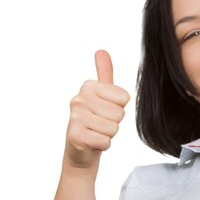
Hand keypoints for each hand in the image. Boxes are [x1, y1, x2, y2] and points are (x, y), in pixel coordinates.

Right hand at [64, 50, 130, 168]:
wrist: (81, 149)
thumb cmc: (96, 120)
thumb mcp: (102, 96)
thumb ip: (104, 75)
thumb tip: (101, 51)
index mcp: (88, 86)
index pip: (124, 98)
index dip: (119, 108)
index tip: (106, 111)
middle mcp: (79, 99)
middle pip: (119, 114)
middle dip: (114, 123)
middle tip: (101, 124)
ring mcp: (75, 117)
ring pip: (113, 128)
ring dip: (108, 135)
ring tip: (96, 132)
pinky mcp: (75, 136)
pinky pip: (105, 141)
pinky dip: (103, 145)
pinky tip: (92, 142)